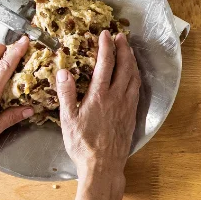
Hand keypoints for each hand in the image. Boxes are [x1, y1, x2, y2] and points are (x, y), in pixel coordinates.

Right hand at [56, 30, 139, 179]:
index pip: (105, 64)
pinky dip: (136, 76)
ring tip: (129, 50)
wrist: (103, 165)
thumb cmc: (83, 144)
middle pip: (124, 66)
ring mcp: (127, 106)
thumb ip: (66, 94)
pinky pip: (137, 90)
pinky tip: (134, 76)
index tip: (105, 34)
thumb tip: (63, 71)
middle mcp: (117, 97)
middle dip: (123, 48)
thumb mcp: (68, 119)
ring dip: (132, 61)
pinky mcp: (132, 114)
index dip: (106, 46)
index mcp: (100, 95)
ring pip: (134, 77)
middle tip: (121, 36)